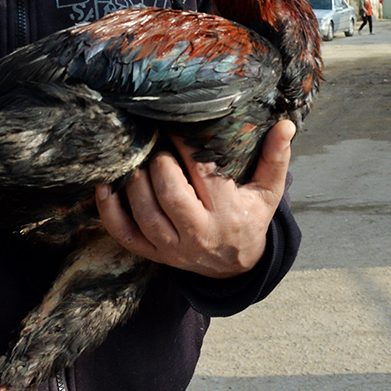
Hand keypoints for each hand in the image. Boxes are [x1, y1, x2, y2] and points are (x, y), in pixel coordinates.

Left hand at [95, 120, 293, 277]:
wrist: (236, 268)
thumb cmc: (250, 219)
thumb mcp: (268, 192)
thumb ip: (276, 158)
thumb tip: (286, 124)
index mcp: (229, 213)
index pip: (205, 175)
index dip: (187, 146)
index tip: (176, 123)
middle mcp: (200, 233)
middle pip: (170, 196)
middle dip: (160, 164)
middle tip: (157, 144)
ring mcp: (173, 248)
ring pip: (145, 214)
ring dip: (135, 183)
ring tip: (138, 161)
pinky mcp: (154, 255)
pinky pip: (125, 234)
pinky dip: (109, 211)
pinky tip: (105, 186)